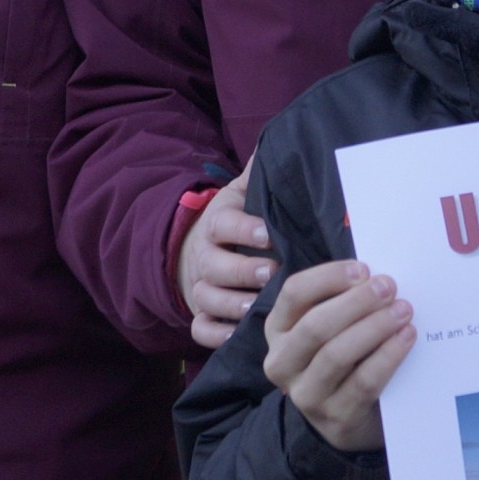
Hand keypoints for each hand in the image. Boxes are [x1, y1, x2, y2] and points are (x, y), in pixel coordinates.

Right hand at [178, 173, 272, 350]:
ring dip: (233, 304)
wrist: (198, 249)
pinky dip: (216, 336)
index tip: (269, 233)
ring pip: (208, 299)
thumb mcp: (242, 194)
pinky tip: (240, 337)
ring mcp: (201, 289)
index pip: (223, 224)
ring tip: (259, 308)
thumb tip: (280, 142)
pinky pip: (200, 330)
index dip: (244, 229)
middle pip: (215, 267)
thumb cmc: (237, 222)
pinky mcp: (201, 315)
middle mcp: (205, 258)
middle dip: (243, 271)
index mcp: (216, 225)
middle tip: (272, 272)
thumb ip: (258, 174)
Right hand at [261, 258, 413, 454]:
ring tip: (403, 311)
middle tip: (389, 287)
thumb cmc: (343, 359)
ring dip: (374, 327)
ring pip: (336, 354)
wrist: (347, 420)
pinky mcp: (335, 417)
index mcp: (278, 330)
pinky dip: (387, 356)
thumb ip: (343, 300)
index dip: (328, 277)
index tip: (363, 269)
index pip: (293, 293)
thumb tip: (375, 275)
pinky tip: (406, 338)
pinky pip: (363, 382)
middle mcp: (282, 362)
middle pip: (314, 325)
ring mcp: (305, 394)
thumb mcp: (331, 328)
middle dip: (356, 302)